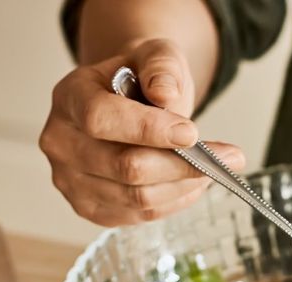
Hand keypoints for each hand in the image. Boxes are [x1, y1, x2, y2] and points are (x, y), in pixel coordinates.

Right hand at [39, 38, 244, 225]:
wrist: (127, 101)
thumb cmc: (140, 79)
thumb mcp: (155, 56)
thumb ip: (161, 67)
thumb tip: (166, 96)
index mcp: (69, 97)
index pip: (101, 119)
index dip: (147, 130)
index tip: (192, 133)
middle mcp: (61, 142)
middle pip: (125, 167)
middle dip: (183, 165)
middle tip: (231, 157)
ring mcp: (70, 180)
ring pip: (138, 197)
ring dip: (185, 186)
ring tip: (213, 169)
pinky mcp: (90, 208)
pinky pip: (140, 215)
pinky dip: (174, 201)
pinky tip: (192, 183)